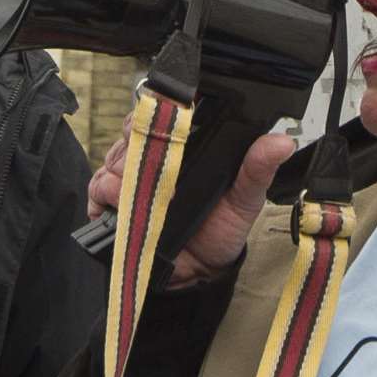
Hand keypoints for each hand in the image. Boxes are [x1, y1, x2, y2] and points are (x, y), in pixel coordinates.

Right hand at [88, 115, 295, 287]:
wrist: (199, 272)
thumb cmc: (223, 228)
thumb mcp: (245, 198)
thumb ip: (258, 168)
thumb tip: (281, 142)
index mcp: (190, 145)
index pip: (168, 109)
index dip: (163, 104)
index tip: (167, 110)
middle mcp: (159, 154)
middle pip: (134, 129)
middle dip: (140, 141)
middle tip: (157, 166)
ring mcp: (132, 176)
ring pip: (114, 157)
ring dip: (123, 173)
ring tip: (145, 197)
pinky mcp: (112, 199)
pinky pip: (96, 186)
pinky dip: (103, 196)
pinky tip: (118, 207)